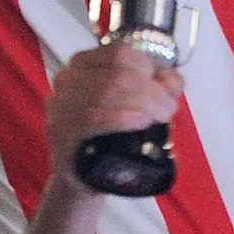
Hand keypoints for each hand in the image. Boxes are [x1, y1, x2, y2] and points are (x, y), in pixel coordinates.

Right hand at [45, 44, 181, 191]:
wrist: (78, 180)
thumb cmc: (105, 140)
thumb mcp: (133, 109)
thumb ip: (157, 89)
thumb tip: (173, 80)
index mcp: (84, 65)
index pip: (119, 53)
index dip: (149, 67)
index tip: (166, 88)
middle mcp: (67, 81)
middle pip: (118, 73)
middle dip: (151, 90)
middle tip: (168, 109)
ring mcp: (60, 108)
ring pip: (107, 91)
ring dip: (143, 102)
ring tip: (160, 118)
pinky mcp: (60, 135)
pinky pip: (92, 118)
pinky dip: (121, 117)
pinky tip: (141, 122)